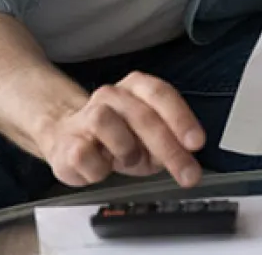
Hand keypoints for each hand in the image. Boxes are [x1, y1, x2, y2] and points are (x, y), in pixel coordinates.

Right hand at [35, 71, 205, 188]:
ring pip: (105, 122)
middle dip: (168, 147)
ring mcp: (85, 116)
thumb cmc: (117, 139)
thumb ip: (169, 142)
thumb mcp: (150, 139)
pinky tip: (102, 168)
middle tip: (186, 172)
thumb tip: (184, 155)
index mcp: (136, 88)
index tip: (196, 142)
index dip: (180, 118)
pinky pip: (83, 154)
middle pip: (142, 115)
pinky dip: (99, 168)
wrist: (68, 142)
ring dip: (126, 150)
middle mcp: (111, 95)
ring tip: (128, 160)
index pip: (160, 93)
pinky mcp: (65, 141)